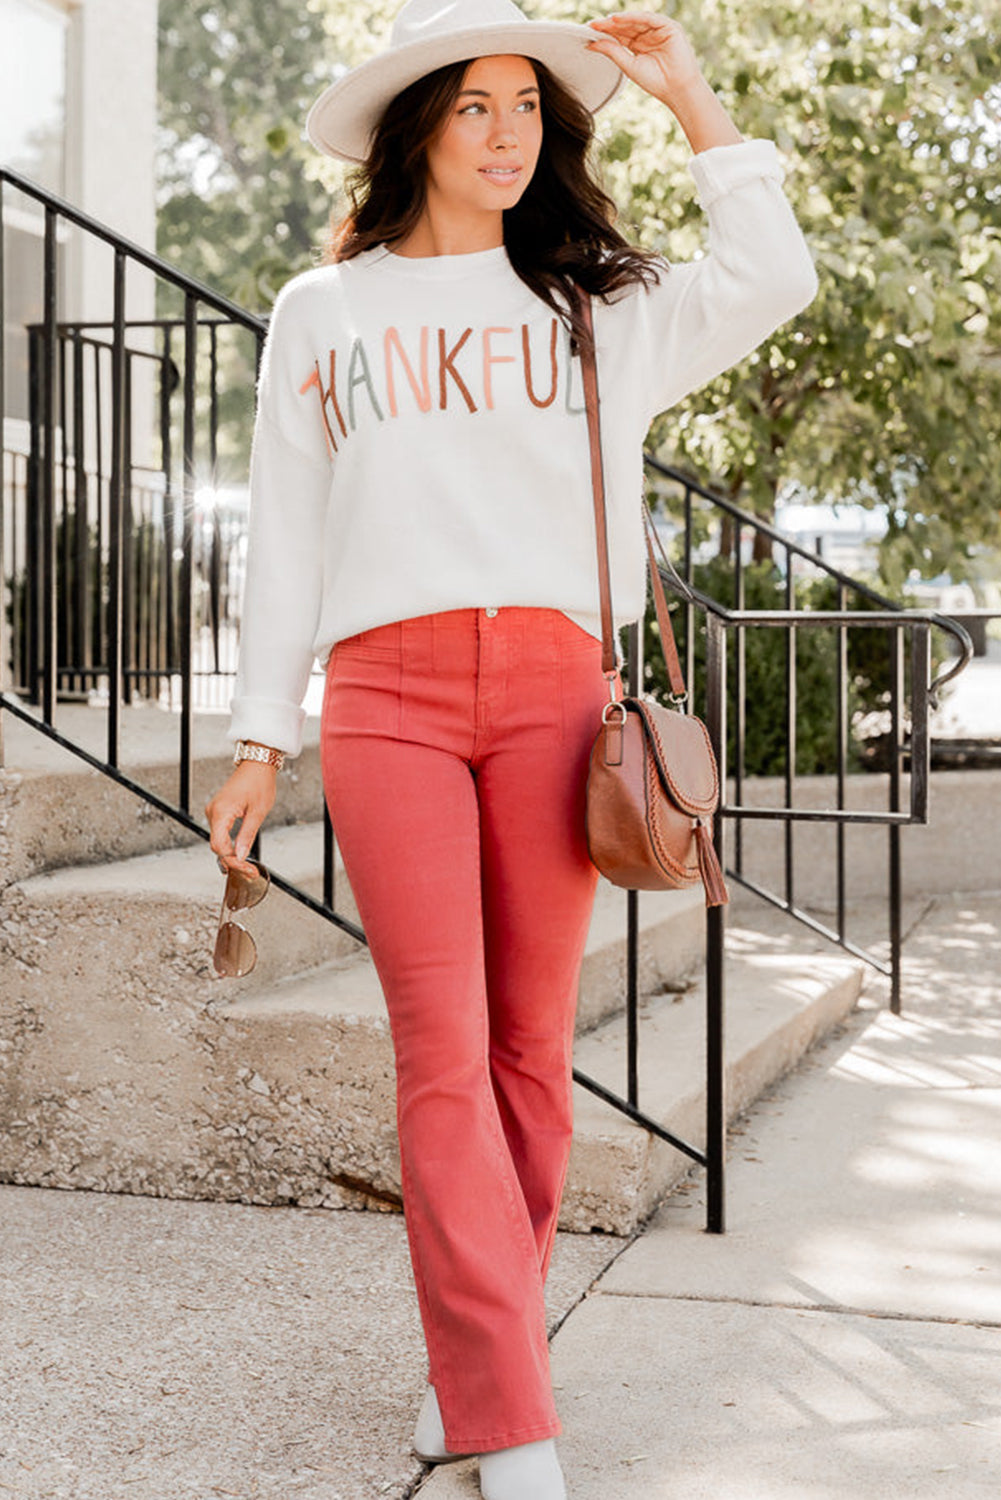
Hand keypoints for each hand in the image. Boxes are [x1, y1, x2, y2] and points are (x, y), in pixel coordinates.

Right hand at [205, 762, 277, 876]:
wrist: (256, 764)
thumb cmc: (259, 782)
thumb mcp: (258, 812)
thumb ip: (247, 835)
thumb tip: (241, 855)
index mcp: (221, 812)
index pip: (220, 847)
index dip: (233, 861)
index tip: (248, 869)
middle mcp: (213, 812)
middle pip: (217, 847)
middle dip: (233, 861)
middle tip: (250, 871)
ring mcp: (214, 812)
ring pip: (217, 841)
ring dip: (231, 854)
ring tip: (247, 864)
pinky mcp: (218, 812)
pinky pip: (219, 833)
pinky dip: (228, 844)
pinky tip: (239, 852)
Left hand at [586, 12, 703, 107]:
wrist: (677, 89)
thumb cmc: (656, 81)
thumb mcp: (628, 65)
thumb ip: (612, 52)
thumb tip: (591, 44)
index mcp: (638, 45)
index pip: (619, 35)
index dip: (604, 32)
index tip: (588, 31)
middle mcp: (648, 35)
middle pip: (625, 26)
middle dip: (609, 25)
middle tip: (592, 25)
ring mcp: (658, 29)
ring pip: (636, 21)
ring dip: (619, 20)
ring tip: (603, 22)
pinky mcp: (669, 26)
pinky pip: (649, 18)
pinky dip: (634, 17)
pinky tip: (618, 19)